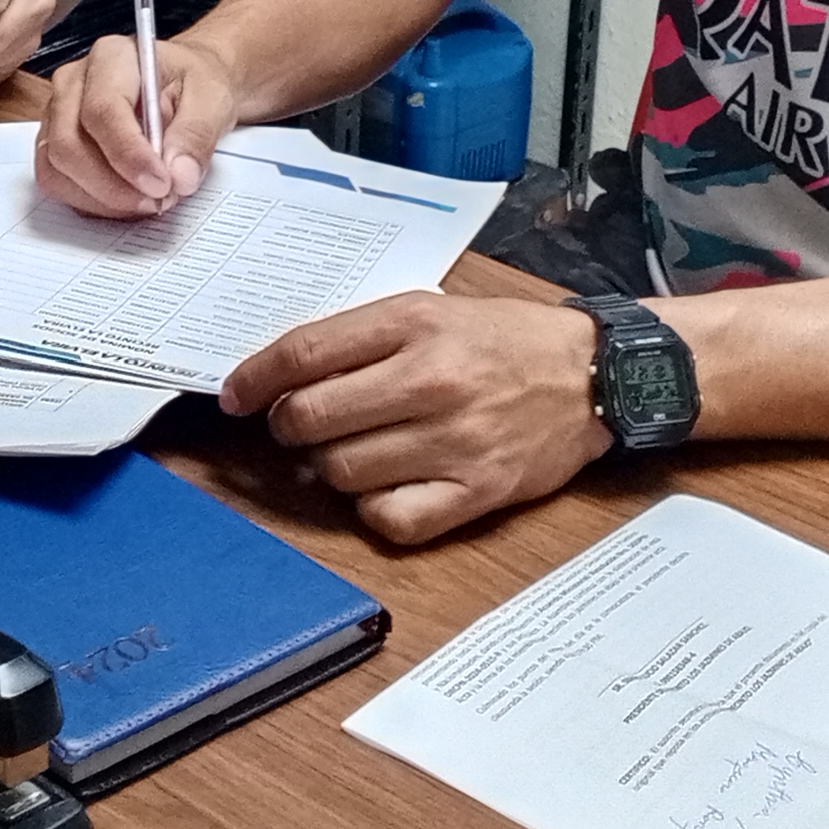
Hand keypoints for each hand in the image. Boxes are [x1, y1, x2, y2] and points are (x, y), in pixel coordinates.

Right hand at [36, 30, 239, 217]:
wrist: (186, 87)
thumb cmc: (193, 83)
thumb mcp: (213, 98)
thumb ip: (197, 134)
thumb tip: (179, 176)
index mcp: (112, 57)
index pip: (103, 109)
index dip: (128, 154)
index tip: (160, 184)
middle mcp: (75, 82)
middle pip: (69, 143)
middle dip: (113, 185)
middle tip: (158, 199)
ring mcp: (59, 114)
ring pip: (57, 169)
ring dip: (102, 198)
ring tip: (147, 200)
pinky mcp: (56, 144)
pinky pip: (58, 183)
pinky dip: (91, 202)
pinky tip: (127, 200)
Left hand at [222, 294, 612, 546]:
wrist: (594, 375)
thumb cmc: (506, 341)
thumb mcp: (433, 310)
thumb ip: (363, 338)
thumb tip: (284, 376)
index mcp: (415, 324)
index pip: (304, 354)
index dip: (254, 378)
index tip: (235, 395)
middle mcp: (431, 380)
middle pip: (311, 418)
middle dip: (288, 427)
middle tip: (299, 426)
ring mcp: (454, 440)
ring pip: (342, 470)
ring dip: (330, 466)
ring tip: (353, 450)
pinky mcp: (476, 491)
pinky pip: (389, 517)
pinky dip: (374, 508)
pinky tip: (385, 486)